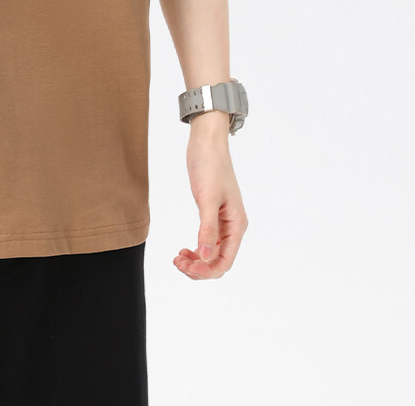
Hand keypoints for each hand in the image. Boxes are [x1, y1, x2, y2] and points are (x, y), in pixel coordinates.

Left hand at [173, 116, 247, 278]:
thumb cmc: (210, 166)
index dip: (207, 271)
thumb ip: (207, 228)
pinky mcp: (211, 214)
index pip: (226, 261)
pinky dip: (196, 248)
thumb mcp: (207, 198)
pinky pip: (206, 241)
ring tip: (177, 258)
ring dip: (196, 261)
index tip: (186, 268)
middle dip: (199, 268)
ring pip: (212, 253)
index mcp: (237, 225)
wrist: (206, 143)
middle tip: (177, 262)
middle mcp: (232, 227)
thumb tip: (205, 256)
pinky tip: (184, 249)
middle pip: (219, 261)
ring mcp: (222, 221)